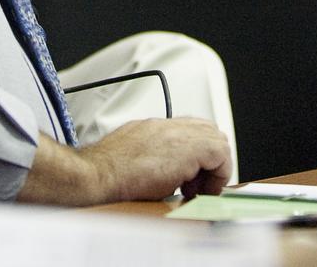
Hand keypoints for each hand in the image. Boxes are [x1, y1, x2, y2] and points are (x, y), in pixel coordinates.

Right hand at [18, 117, 231, 204]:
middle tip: (197, 184)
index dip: (196, 154)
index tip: (190, 176)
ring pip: (217, 138)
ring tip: (198, 189)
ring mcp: (178, 132)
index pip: (189, 129)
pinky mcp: (189, 147)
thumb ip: (149, 156)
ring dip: (213, 166)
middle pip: (207, 129)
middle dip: (208, 158)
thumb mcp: (129, 156)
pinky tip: (200, 191)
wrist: (96, 174)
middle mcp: (167, 125)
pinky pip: (220, 153)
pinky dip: (217, 173)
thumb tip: (161, 175)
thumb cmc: (104, 172)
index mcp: (152, 127)